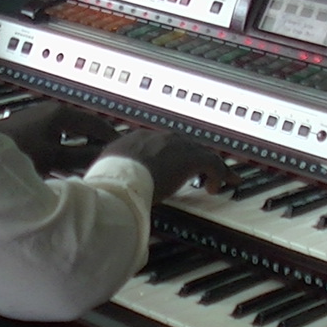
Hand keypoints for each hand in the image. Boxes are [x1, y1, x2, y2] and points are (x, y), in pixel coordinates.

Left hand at [0, 102, 120, 172]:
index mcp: (60, 113)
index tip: (123, 148)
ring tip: (91, 165)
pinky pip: (56, 140)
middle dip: (97, 143)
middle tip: (110, 158)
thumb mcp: (55, 157)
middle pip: (83, 127)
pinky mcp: (29, 133)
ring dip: (80, 148)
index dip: (112, 136)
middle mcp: (50, 113)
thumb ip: (82, 156)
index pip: (96, 121)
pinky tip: (65, 167)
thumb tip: (105, 156)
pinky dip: (65, 151)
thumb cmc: (15, 152)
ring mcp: (39, 121)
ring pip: (69, 135)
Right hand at [98, 131, 233, 201]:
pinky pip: (213, 164)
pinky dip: (219, 175)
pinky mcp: (191, 158)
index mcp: (139, 139)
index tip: (174, 167)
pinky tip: (216, 188)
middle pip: (185, 145)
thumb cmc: (109, 180)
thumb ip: (111, 174)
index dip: (171, 156)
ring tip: (222, 180)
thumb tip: (105, 186)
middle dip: (195, 159)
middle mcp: (159, 138)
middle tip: (203, 171)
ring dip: (212, 167)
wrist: (120, 178)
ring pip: (202, 153)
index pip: (162, 144)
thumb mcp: (106, 172)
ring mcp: (176, 145)